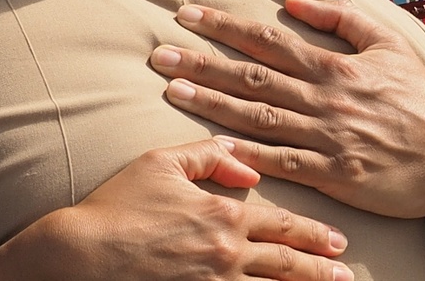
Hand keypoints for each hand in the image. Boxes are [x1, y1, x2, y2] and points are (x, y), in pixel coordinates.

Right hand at [0, 139, 353, 280]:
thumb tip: (247, 166)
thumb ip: (209, 155)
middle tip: (345, 272)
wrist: (79, 255)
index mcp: (221, 215)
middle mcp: (225, 254)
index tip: (336, 240)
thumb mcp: (161, 161)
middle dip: (319, 268)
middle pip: (285, 263)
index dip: (310, 233)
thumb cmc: (118, 204)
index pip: (279, 224)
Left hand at [149, 0, 424, 218]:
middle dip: (203, 62)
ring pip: (257, 117)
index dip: (224, 26)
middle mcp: (324, 98)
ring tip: (172, 90)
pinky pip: (282, 163)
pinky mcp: (334, 176)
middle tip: (161, 53)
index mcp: (335, 66)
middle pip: (252, 75)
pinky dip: (247, 155)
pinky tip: (214, 146)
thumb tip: (293, 4)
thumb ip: (341, 20)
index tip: (186, 15)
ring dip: (212, 102)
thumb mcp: (390, 45)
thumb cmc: (422, 101)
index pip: (267, 40)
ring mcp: (327, 137)